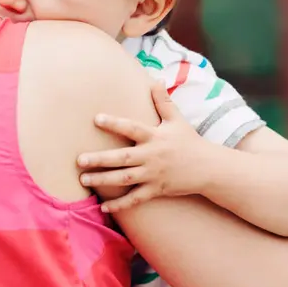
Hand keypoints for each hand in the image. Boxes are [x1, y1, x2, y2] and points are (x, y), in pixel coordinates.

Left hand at [77, 82, 213, 212]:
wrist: (208, 168)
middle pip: (122, 158)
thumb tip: (155, 79)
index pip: (132, 128)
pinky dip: (120, 205)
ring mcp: (153, 175)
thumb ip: (163, 101)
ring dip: (103, 180)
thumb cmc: (189, 141)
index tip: (96, 118)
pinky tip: (103, 207)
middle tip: (79, 159)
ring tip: (83, 179)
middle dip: (100, 159)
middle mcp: (152, 156)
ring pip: (125, 179)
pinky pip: (135, 199)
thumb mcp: (177, 119)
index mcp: (155, 136)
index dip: (114, 123)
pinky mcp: (156, 190)